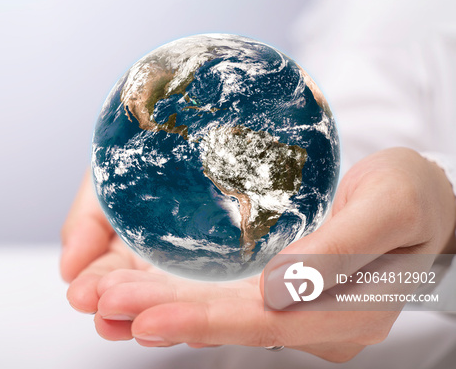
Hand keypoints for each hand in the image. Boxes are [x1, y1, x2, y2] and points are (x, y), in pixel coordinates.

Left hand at [64, 148, 455, 361]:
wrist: (424, 204)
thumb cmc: (414, 200)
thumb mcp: (390, 206)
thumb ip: (340, 250)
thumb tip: (279, 289)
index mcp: (343, 313)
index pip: (259, 322)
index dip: (199, 320)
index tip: (142, 314)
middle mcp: (310, 323)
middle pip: (223, 324)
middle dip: (159, 314)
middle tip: (101, 303)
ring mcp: (291, 313)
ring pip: (214, 315)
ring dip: (156, 306)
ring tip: (101, 299)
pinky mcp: (275, 297)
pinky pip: (218, 300)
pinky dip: (175, 294)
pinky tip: (135, 290)